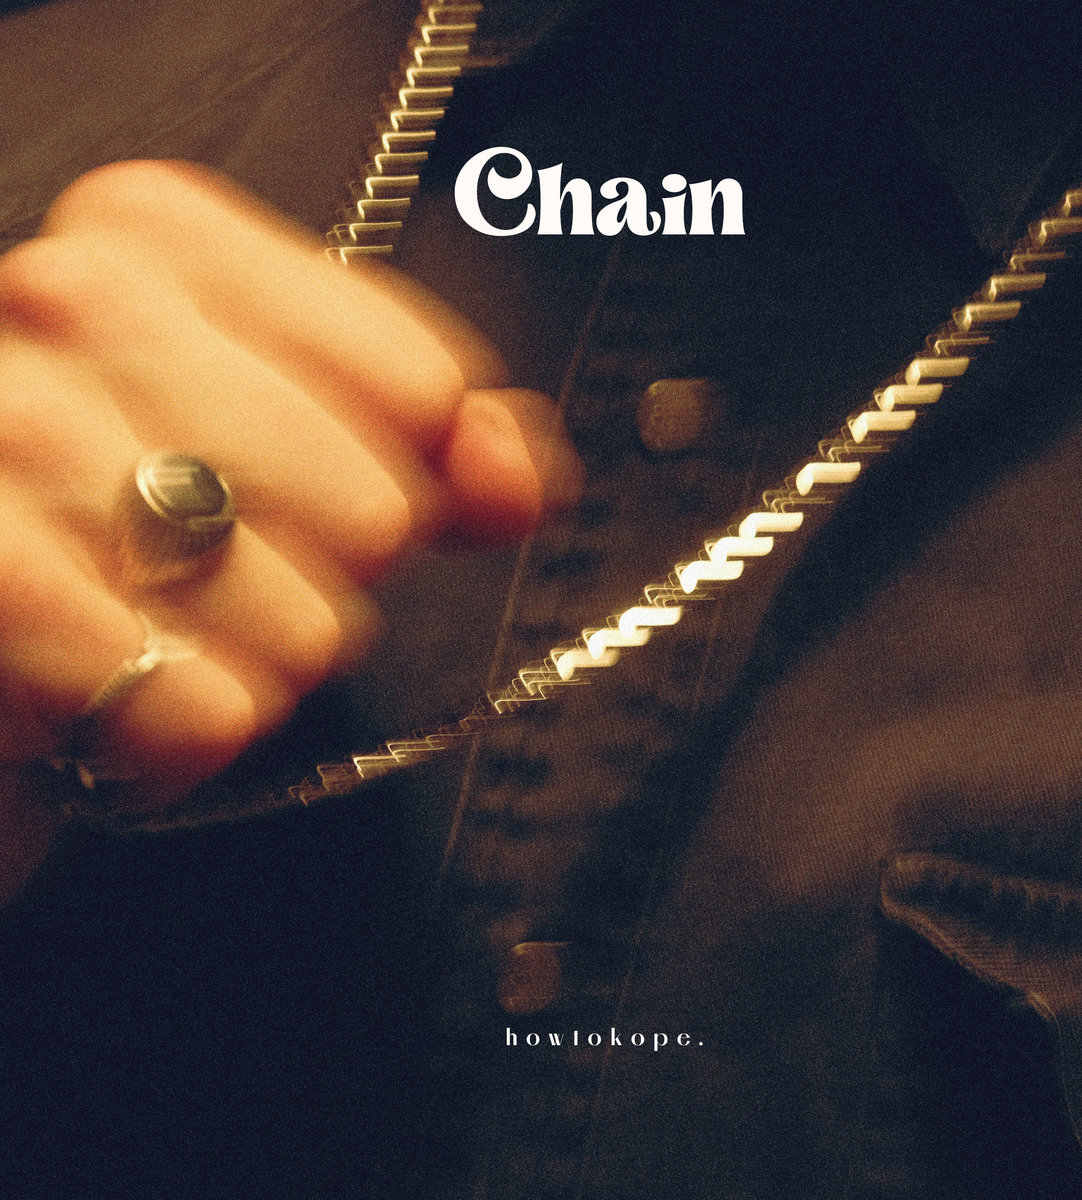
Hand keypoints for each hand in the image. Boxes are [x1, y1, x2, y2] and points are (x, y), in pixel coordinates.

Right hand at [0, 160, 578, 891]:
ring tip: (168, 640)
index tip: (331, 500)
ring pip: (297, 624)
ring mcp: (7, 429)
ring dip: (254, 672)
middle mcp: (72, 298)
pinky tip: (133, 707)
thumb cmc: (122, 531)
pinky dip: (184, 739)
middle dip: (324, 582)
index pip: (419, 388)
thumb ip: (436, 440)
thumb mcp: (285, 444)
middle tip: (222, 579)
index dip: (407, 480)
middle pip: (371, 511)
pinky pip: (190, 707)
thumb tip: (522, 470)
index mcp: (159, 236)